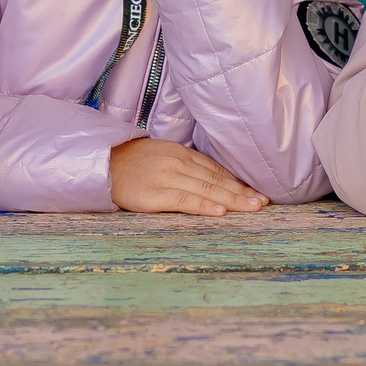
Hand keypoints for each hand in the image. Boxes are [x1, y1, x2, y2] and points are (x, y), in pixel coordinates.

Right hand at [107, 138, 265, 214]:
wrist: (101, 164)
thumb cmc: (131, 164)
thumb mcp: (161, 157)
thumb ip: (185, 166)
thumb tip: (213, 181)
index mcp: (180, 153)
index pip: (216, 170)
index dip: (238, 183)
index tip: (257, 193)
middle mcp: (177, 163)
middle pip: (216, 180)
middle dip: (242, 192)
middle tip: (263, 203)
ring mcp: (166, 178)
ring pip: (206, 190)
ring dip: (232, 200)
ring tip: (252, 208)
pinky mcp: (154, 195)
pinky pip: (184, 200)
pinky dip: (204, 206)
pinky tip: (220, 212)